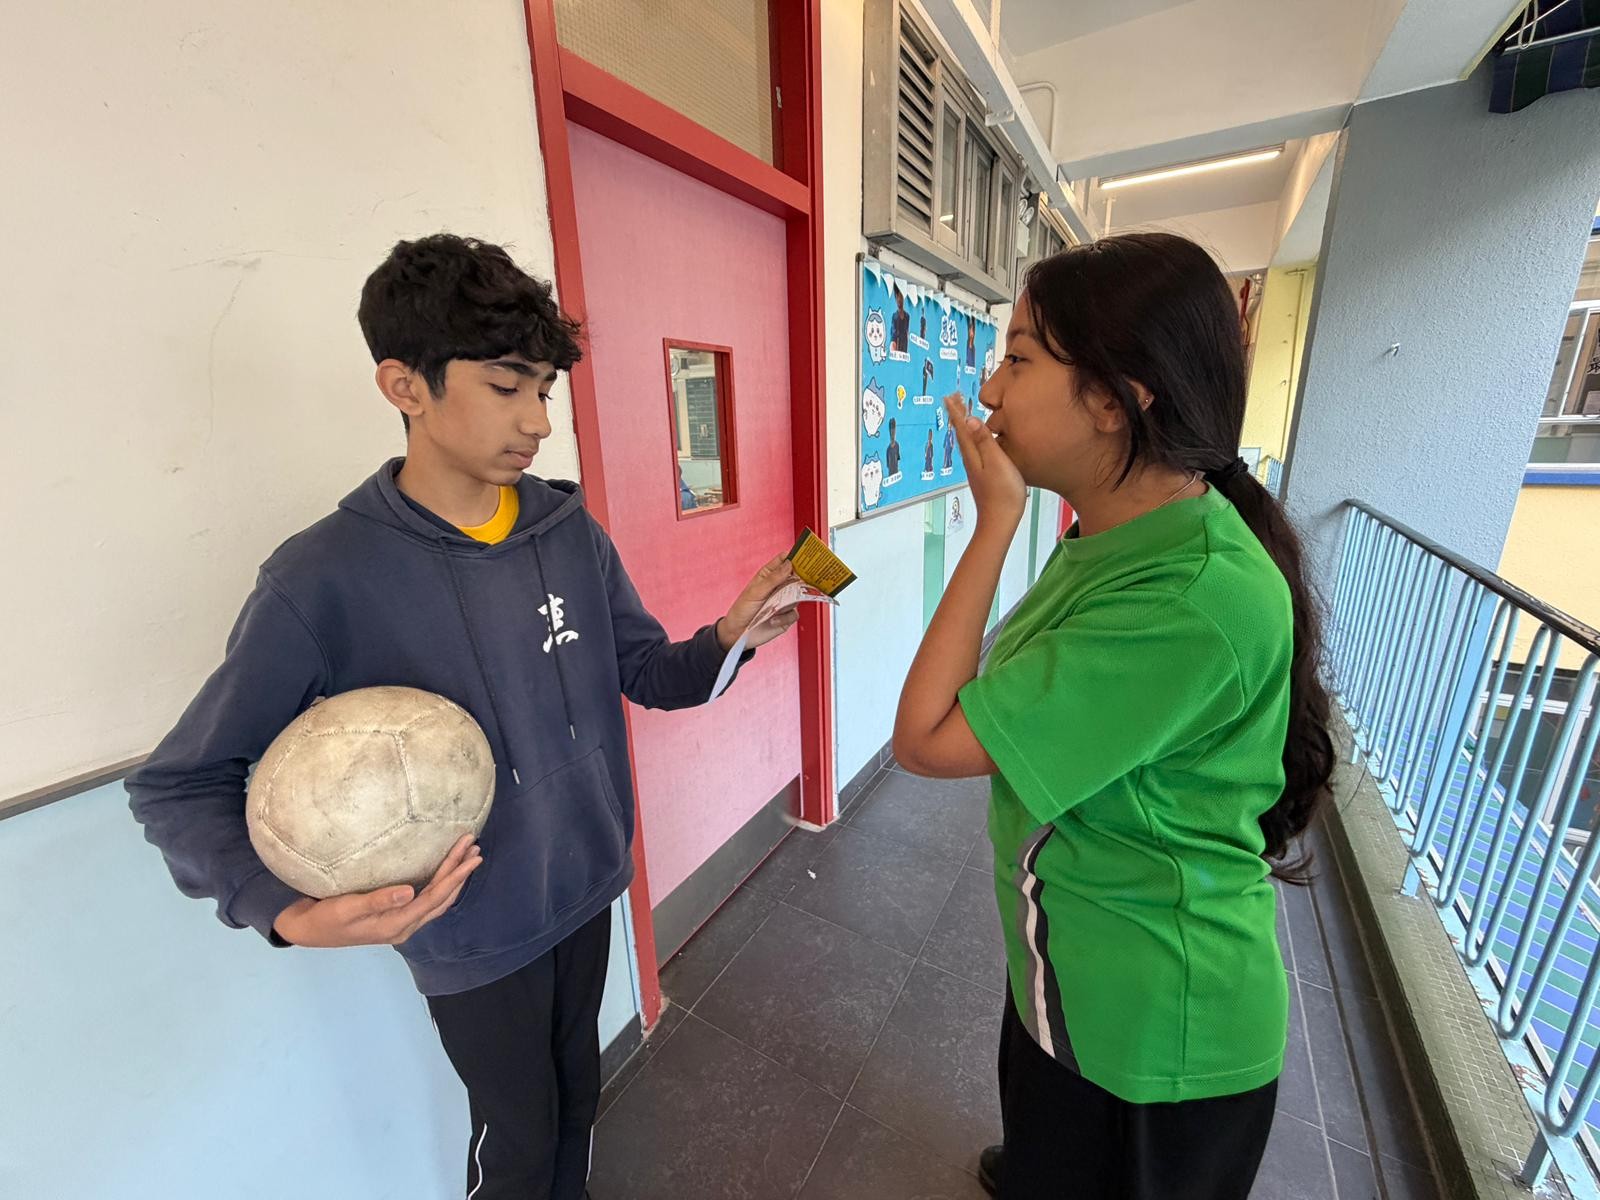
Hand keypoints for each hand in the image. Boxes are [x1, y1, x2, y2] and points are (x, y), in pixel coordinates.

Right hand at [273, 835, 482, 947]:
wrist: (307, 931)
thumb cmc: (325, 918)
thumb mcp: (347, 908)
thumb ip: (378, 900)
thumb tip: (410, 891)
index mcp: (397, 924)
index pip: (435, 897)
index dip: (456, 875)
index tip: (472, 855)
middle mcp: (405, 926)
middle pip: (441, 897)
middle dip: (460, 872)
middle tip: (475, 847)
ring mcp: (401, 922)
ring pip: (437, 900)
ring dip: (454, 879)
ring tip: (468, 856)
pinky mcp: (396, 916)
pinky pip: (428, 901)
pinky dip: (441, 885)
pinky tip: (445, 873)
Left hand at [717, 553, 798, 651]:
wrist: (738, 633)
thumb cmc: (742, 609)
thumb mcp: (755, 592)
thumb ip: (773, 579)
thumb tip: (789, 564)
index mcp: (769, 576)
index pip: (783, 561)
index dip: (793, 556)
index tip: (802, 553)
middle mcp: (779, 587)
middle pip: (796, 577)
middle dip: (802, 577)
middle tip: (803, 578)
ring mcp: (784, 602)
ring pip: (798, 596)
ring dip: (790, 601)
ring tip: (779, 606)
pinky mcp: (786, 617)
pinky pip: (793, 614)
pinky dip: (783, 617)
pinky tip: (773, 619)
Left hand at [947, 393, 1024, 528]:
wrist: (1000, 521)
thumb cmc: (1003, 493)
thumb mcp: (997, 462)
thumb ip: (984, 440)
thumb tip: (968, 419)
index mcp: (973, 454)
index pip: (962, 427)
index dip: (957, 410)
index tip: (950, 395)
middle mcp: (971, 460)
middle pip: (961, 433)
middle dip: (958, 415)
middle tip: (953, 398)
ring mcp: (975, 469)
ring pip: (966, 442)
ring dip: (964, 426)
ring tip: (963, 414)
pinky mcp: (982, 476)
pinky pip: (974, 451)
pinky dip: (972, 439)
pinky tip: (976, 442)